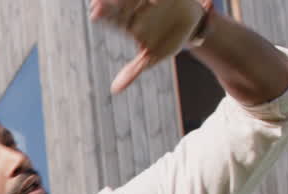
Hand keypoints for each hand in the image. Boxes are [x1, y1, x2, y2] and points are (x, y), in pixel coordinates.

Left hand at [89, 0, 205, 92]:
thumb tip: (115, 90)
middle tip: (97, 2)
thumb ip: (134, 70)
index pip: (112, 19)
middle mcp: (134, 7)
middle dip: (108, 2)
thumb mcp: (152, 57)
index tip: (94, 15)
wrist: (193, 24)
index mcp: (127, 23)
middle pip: (118, 3)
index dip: (103, 16)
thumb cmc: (168, 41)